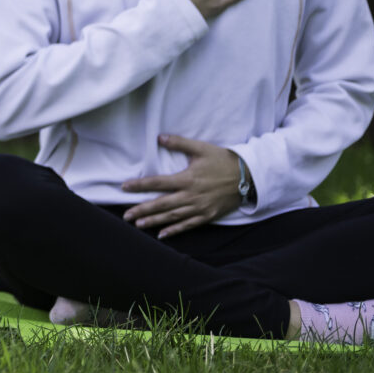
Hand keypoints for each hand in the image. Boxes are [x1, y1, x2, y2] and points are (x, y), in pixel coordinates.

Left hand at [120, 134, 245, 237]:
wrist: (248, 177)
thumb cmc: (223, 160)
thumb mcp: (201, 148)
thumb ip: (179, 143)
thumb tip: (159, 137)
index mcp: (187, 179)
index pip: (157, 182)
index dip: (140, 186)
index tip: (124, 187)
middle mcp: (191, 196)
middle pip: (162, 204)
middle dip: (143, 210)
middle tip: (126, 216)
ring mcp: (200, 208)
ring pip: (173, 216)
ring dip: (155, 221)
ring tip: (138, 225)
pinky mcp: (208, 216)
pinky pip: (189, 225)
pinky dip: (175, 230)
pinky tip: (162, 235)